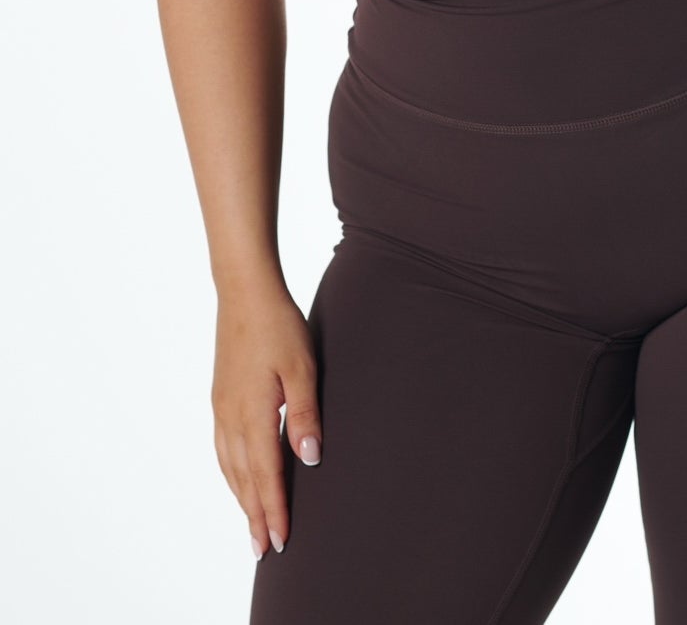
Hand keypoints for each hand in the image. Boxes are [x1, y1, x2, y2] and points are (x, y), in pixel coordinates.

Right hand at [212, 282, 322, 560]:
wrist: (244, 292)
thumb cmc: (278, 326)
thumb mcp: (302, 367)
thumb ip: (305, 415)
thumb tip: (310, 460)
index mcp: (253, 413)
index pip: (265, 474)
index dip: (273, 509)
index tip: (279, 541)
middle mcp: (231, 417)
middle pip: (243, 478)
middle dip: (254, 514)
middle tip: (263, 549)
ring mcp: (222, 408)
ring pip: (229, 466)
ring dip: (241, 498)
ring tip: (252, 523)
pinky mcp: (220, 398)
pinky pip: (222, 449)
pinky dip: (231, 473)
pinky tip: (238, 478)